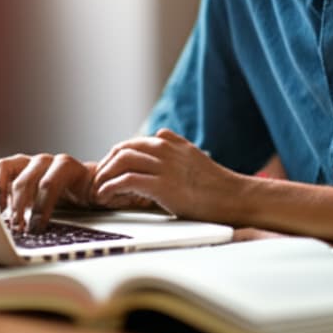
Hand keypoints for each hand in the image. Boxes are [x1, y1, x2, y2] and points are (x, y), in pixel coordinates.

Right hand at [0, 153, 95, 231]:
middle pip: (25, 180)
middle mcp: (44, 161)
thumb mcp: (90, 201)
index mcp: (66, 166)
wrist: (81, 183)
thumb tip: (78, 222)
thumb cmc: (84, 195)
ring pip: (3, 168)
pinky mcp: (11, 167)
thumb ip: (86, 208)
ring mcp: (25, 162)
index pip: (50, 183)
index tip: (36, 228)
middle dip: (19, 208)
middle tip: (17, 229)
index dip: (42, 206)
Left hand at [91, 128, 243, 220]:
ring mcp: (164, 166)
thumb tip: (159, 135)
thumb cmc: (215, 184)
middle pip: (122, 149)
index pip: (132, 143)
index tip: (109, 172)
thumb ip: (175, 144)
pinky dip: (111, 187)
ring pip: (122, 161)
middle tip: (98, 182)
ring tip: (98, 190)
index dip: (116, 157)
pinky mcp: (163, 186)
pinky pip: (127, 180)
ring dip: (104, 175)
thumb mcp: (194, 154)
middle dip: (105, 165)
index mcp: (170, 143)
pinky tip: (106, 196)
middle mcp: (165, 150)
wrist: (234, 198)